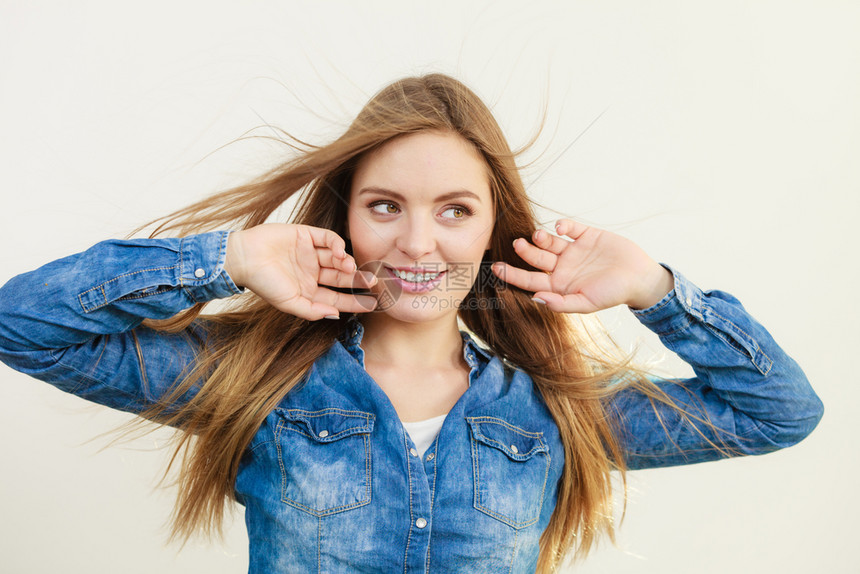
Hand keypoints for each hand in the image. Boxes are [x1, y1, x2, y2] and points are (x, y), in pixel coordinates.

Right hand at [224, 223, 377, 320]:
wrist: (243, 257)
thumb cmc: (262, 283)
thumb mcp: (289, 303)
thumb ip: (312, 311)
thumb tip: (336, 315)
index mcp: (308, 290)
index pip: (337, 297)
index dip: (355, 301)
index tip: (372, 304)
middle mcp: (312, 272)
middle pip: (341, 277)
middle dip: (358, 280)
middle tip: (373, 282)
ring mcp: (310, 253)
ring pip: (337, 258)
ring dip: (347, 263)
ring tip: (350, 268)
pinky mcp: (306, 235)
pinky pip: (328, 239)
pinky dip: (338, 245)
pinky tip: (340, 253)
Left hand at [492, 219, 673, 312]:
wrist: (640, 278)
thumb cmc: (613, 294)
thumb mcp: (586, 303)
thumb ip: (561, 303)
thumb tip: (536, 299)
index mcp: (559, 284)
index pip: (530, 280)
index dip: (513, 274)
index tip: (496, 268)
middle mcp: (562, 267)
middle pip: (536, 259)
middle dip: (525, 252)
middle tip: (518, 244)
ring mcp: (574, 250)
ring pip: (549, 242)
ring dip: (541, 238)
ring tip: (537, 236)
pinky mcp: (587, 235)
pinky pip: (570, 228)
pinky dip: (563, 225)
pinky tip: (561, 228)